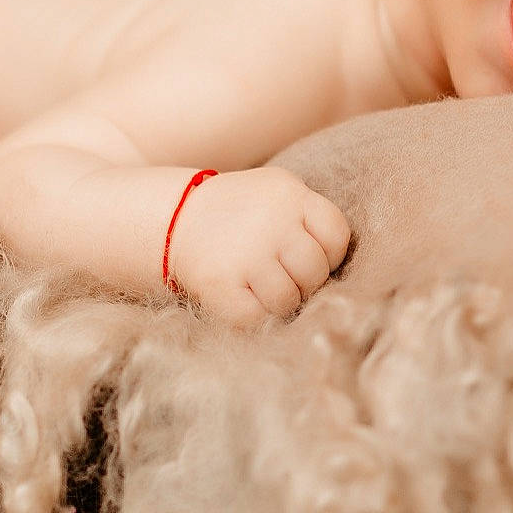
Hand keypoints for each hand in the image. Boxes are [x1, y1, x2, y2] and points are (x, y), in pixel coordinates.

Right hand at [165, 167, 351, 326]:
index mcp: (290, 194)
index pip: (336, 234)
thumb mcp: (276, 195)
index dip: (329, 254)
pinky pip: (257, 318)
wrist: (175, 218)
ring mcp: (246, 253)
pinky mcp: (221, 284)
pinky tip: (243, 298)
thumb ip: (308, 221)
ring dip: (279, 302)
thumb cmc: (239, 214)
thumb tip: (333, 272)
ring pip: (289, 300)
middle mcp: (272, 221)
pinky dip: (254, 317)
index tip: (308, 256)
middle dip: (304, 282)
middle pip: (315, 271)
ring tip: (261, 287)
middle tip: (283, 276)